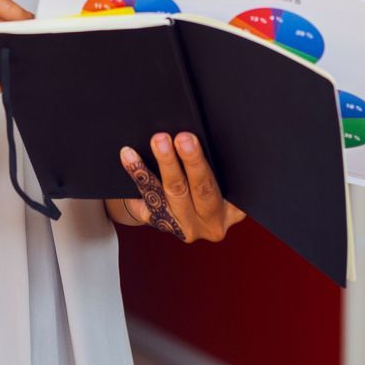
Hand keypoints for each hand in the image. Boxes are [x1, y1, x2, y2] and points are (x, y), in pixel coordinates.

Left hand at [116, 133, 245, 242]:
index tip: (205, 144)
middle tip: (182, 138)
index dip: (219, 165)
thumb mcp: (222, 180)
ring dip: (165, 163)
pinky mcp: (162, 223)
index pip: (231, 186)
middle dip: (192, 161)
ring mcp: (186, 227)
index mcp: (234, 210)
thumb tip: (202, 137)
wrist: (181, 212)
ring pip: (174, 192)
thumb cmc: (208, 184)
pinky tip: (130, 157)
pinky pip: (149, 197)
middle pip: (202, 189)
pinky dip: (139, 174)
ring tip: (159, 142)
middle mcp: (212, 223)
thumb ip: (220, 167)